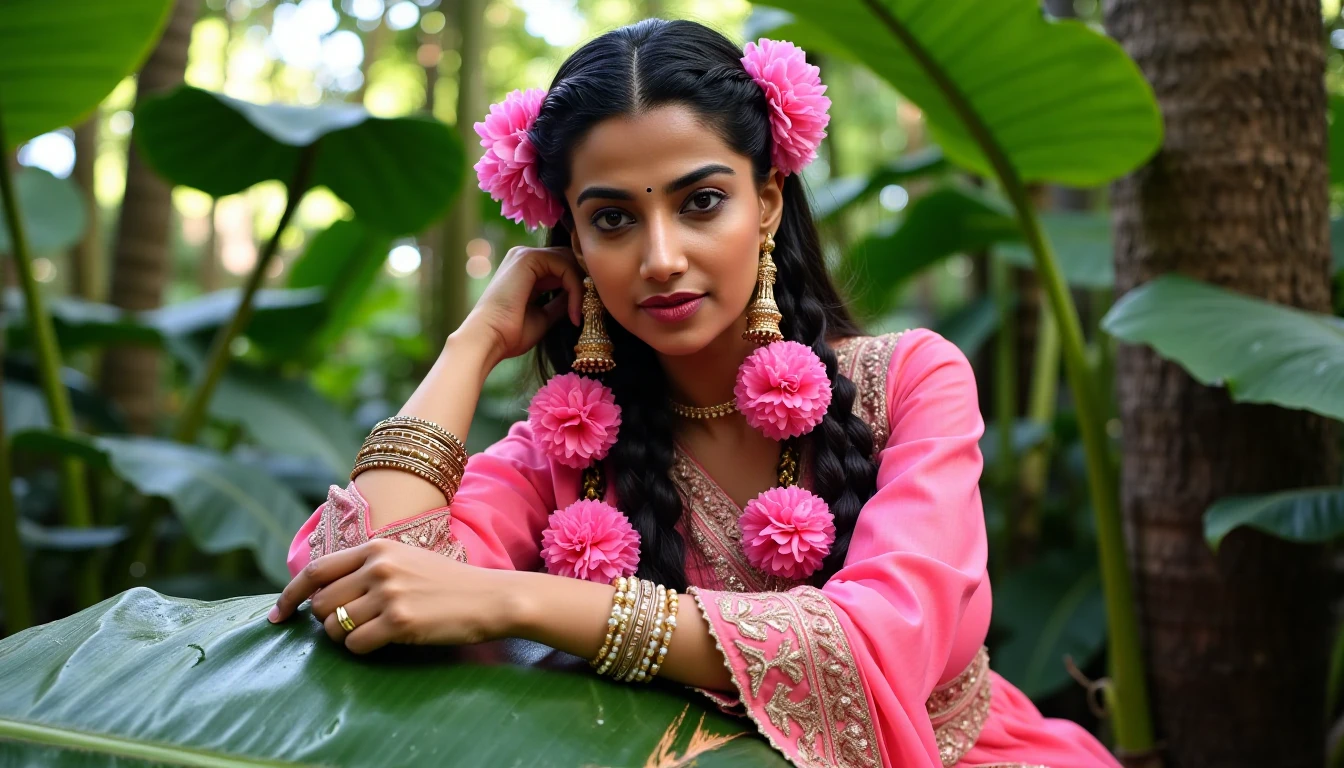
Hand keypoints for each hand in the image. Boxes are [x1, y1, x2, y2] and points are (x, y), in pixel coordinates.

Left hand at [268, 539, 518, 653]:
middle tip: (351, 625)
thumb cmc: (447, 583)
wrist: (489, 597)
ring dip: (345, 637)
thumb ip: (367, 568)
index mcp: (376, 548)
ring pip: (334, 627)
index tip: (277, 615)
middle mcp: (378, 567)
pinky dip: (362, 650)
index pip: (315, 571)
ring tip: (373, 631)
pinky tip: (385, 641)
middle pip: (320, 603)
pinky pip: (356, 645)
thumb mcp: (405, 560)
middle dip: (326, 621)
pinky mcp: (400, 622)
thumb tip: (322, 593)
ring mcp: (388, 594)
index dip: (290, 595)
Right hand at [457, 245, 584, 367]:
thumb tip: (580, 297)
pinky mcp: (527, 258)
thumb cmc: (511, 334)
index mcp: (525, 271)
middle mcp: (524, 258)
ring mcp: (524, 255)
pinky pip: (564, 266)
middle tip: (592, 307)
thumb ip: (560, 303)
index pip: (563, 266)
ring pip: (569, 260)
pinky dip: (575, 288)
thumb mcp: (543, 316)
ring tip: (580, 313)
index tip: (585, 311)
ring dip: (581, 286)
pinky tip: (573, 311)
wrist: (489, 340)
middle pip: (568, 258)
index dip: (579, 284)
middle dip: (584, 281)